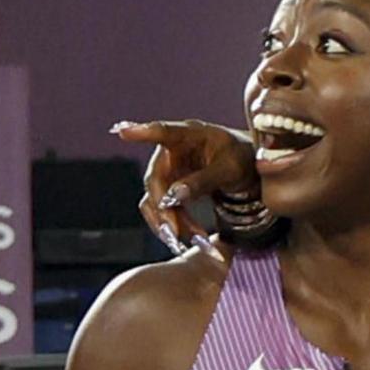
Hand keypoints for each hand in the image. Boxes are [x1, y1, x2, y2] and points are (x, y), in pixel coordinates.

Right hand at [115, 119, 256, 254]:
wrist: (247, 169)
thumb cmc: (241, 157)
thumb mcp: (230, 168)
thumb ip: (203, 180)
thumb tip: (175, 195)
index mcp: (189, 135)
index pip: (162, 132)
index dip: (141, 132)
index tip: (122, 130)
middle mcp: (171, 151)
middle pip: (154, 180)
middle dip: (162, 208)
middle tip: (174, 232)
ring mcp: (168, 170)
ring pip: (155, 199)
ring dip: (167, 221)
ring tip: (186, 239)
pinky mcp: (168, 187)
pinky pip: (162, 209)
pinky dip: (174, 224)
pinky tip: (188, 236)